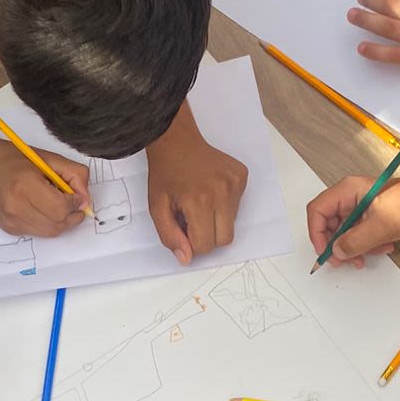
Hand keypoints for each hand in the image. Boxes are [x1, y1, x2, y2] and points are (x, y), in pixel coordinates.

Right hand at [0, 141, 90, 238]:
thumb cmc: (12, 159)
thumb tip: (85, 199)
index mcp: (25, 185)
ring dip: (60, 222)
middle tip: (74, 206)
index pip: (61, 208)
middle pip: (57, 225)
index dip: (75, 204)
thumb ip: (74, 175)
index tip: (79, 198)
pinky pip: (38, 232)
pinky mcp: (9, 229)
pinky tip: (41, 208)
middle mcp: (15, 207)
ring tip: (57, 205)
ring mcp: (11, 221)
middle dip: (71, 217)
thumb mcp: (48, 158)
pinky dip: (46, 223)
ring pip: (49, 232)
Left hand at [147, 135, 246, 263]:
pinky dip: (224, 206)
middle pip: (224, 239)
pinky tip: (210, 191)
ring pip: (232, 223)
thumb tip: (186, 258)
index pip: (206, 245)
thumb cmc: (165, 174)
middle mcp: (222, 192)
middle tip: (193, 220)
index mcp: (199, 201)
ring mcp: (235, 183)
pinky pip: (237, 206)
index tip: (184, 229)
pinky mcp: (242, 177)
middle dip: (208, 236)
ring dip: (216, 220)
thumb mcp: (157, 208)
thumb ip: (170, 236)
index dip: (193, 243)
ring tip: (200, 202)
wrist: (177, 142)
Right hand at [306, 174, 399, 266]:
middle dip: (337, 245)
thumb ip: (354, 240)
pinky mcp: (370, 214)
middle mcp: (350, 197)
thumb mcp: (381, 225)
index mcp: (347, 191)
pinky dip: (367, 244)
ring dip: (354, 247)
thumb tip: (336, 252)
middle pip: (328, 223)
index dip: (316, 233)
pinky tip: (382, 247)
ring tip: (368, 255)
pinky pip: (359, 232)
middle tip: (344, 260)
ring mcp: (360, 205)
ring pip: (344, 231)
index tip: (326, 252)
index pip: (317, 211)